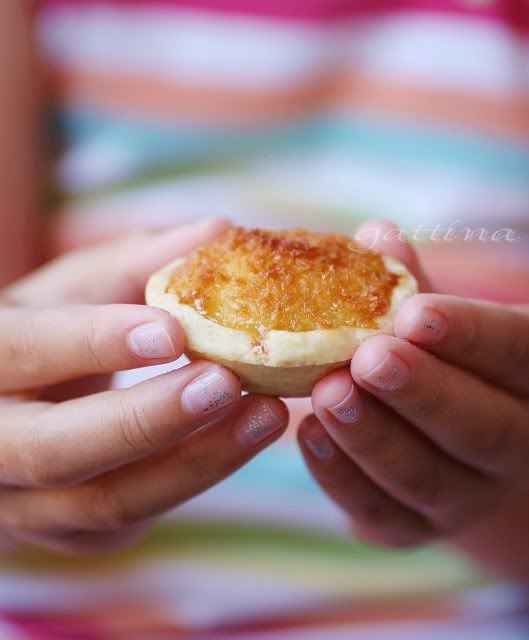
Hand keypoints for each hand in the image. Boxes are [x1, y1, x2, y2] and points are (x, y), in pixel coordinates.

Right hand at [0, 219, 287, 553]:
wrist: (11, 415)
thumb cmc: (46, 336)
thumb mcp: (71, 291)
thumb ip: (135, 261)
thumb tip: (217, 230)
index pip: (23, 353)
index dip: (94, 343)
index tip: (174, 329)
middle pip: (56, 450)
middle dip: (148, 419)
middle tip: (228, 383)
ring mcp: (25, 504)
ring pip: (107, 501)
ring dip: (196, 461)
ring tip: (267, 414)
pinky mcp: (71, 533)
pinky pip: (136, 516)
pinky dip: (196, 478)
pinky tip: (245, 438)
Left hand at [300, 220, 528, 547]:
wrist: (457, 454)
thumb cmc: (446, 366)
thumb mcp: (440, 324)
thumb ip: (410, 287)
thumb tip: (377, 234)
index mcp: (527, 383)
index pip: (516, 355)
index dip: (470, 334)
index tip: (413, 313)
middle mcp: (511, 447)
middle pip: (481, 428)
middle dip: (422, 392)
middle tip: (369, 358)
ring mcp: (464, 496)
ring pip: (426, 477)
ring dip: (373, 436)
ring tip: (327, 393)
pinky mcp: (412, 527)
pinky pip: (381, 512)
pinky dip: (341, 476)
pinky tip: (307, 434)